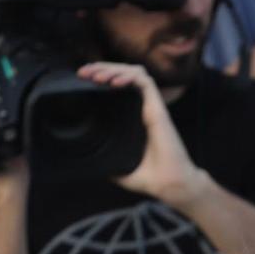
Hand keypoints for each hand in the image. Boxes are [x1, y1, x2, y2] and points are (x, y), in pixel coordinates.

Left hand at [79, 62, 208, 207]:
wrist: (170, 185)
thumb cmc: (151, 178)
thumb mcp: (120, 170)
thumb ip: (107, 162)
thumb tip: (90, 164)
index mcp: (135, 117)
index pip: (120, 86)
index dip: (102, 77)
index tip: (83, 79)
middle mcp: (144, 108)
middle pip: (124, 75)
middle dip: (102, 68)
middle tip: (83, 72)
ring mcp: (152, 107)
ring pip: (134, 73)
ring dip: (113, 68)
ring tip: (95, 74)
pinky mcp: (158, 108)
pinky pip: (145, 82)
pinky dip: (129, 76)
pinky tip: (114, 81)